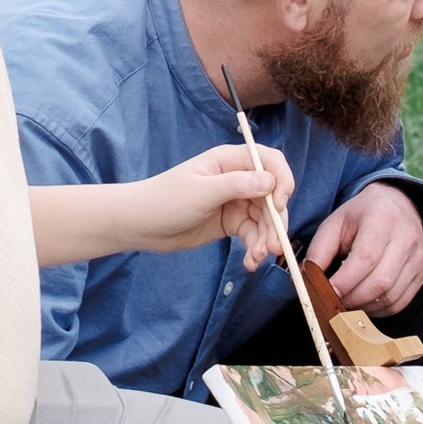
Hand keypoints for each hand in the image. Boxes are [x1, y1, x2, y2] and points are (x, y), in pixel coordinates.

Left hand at [136, 140, 293, 265]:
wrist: (141, 225)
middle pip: (271, 195)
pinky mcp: (230, 222)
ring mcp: (234, 201)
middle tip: (272, 247)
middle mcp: (236, 178)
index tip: (280, 204)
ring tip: (256, 259)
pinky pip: (252, 234)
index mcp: (229, 161)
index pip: (269, 162)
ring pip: (264, 218)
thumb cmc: (165, 199)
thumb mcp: (202, 192)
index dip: (281, 180)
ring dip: (265, 239)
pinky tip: (249, 262)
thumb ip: (237, 185)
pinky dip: (255, 248)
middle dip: (275, 221)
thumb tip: (270, 181)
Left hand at [308, 180, 422, 314]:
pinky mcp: (421, 274)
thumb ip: (319, 249)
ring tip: (346, 304)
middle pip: (380, 281)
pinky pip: (400, 302)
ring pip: (391, 296)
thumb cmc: (362, 216)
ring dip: (364, 308)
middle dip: (353, 299)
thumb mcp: (335, 222)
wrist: (397, 206)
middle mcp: (406, 238)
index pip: (365, 258)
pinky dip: (379, 310)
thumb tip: (308, 279)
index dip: (344, 281)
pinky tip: (364, 304)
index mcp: (382, 219)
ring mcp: (417, 258)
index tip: (326, 292)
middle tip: (333, 303)